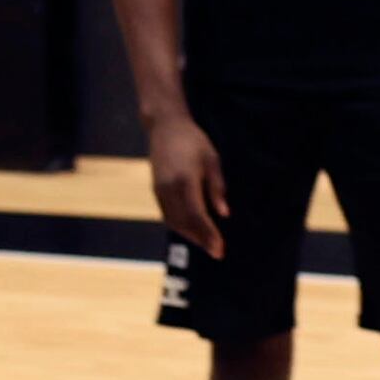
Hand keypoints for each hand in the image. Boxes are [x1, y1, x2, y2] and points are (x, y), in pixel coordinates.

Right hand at [147, 115, 227, 255]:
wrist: (165, 127)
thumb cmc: (193, 141)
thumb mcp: (212, 160)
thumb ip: (217, 187)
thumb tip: (224, 214)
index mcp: (185, 180)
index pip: (197, 215)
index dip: (209, 235)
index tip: (219, 249)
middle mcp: (169, 189)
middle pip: (184, 223)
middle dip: (201, 240)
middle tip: (217, 252)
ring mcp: (159, 191)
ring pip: (174, 222)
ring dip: (190, 236)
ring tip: (207, 244)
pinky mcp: (156, 191)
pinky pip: (167, 215)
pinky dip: (180, 226)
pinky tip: (192, 231)